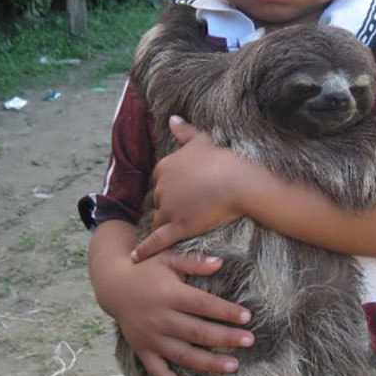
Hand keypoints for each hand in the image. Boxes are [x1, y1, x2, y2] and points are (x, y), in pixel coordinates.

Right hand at [114, 249, 253, 375]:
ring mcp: (151, 338)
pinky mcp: (143, 351)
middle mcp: (160, 318)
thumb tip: (220, 263)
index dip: (226, 312)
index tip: (247, 317)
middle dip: (225, 338)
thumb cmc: (146, 270)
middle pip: (197, 332)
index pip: (203, 305)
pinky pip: (158, 372)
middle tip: (250, 341)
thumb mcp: (167, 258)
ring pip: (183, 355)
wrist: (113, 286)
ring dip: (209, 363)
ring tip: (233, 366)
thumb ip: (193, 262)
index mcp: (169, 295)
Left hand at [132, 116, 250, 261]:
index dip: (174, 185)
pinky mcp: (178, 226)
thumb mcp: (202, 139)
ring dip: (166, 221)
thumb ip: (185, 131)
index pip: (161, 179)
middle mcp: (161, 186)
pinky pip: (158, 240)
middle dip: (171, 202)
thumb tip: (172, 119)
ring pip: (160, 217)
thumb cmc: (225, 159)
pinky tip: (135, 257)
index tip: (187, 188)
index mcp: (165, 166)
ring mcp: (169, 207)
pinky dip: (145, 250)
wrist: (241, 182)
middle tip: (191, 204)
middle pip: (159, 199)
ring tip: (177, 225)